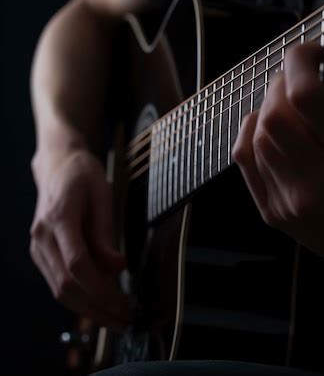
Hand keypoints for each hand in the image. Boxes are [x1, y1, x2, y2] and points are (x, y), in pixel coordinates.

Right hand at [30, 147, 130, 330]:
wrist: (57, 166)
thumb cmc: (83, 176)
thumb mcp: (103, 195)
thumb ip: (107, 232)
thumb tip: (118, 267)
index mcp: (60, 218)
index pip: (77, 264)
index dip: (101, 289)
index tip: (123, 302)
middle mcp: (42, 236)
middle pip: (66, 285)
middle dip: (97, 308)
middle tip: (124, 319)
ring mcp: (38, 247)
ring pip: (59, 291)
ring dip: (88, 310)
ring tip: (115, 317)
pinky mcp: (40, 253)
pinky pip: (57, 283)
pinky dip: (79, 298)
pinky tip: (100, 303)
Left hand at [233, 42, 323, 288]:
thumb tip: (322, 67)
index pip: (306, 96)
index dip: (300, 61)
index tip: (310, 53)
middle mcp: (316, 180)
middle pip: (274, 112)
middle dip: (282, 83)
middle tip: (297, 78)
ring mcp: (288, 199)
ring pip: (257, 131)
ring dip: (268, 106)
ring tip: (287, 105)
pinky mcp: (271, 211)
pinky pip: (244, 157)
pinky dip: (252, 131)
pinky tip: (267, 127)